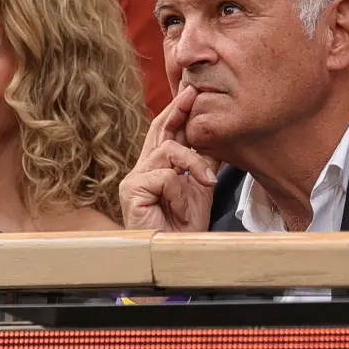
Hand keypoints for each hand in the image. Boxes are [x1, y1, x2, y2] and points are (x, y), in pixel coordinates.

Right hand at [120, 84, 220, 231]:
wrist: (174, 256)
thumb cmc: (183, 229)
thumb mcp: (200, 190)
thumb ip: (203, 164)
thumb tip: (218, 137)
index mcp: (158, 167)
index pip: (166, 131)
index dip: (178, 111)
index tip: (194, 92)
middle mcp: (142, 169)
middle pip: (159, 129)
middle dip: (178, 109)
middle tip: (193, 92)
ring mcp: (134, 179)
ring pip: (168, 151)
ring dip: (193, 164)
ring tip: (206, 185)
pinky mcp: (131, 190)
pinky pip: (165, 177)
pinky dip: (181, 193)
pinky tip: (183, 211)